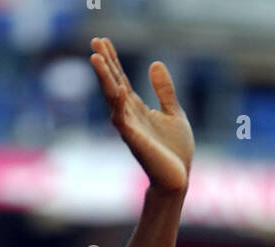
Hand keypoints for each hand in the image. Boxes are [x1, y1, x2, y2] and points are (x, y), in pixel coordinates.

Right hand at [90, 37, 193, 192]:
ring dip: (105, 79)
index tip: (103, 40)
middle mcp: (129, 117)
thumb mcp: (174, 113)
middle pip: (113, 84)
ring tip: (96, 57)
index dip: (113, 61)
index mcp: (137, 109)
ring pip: (113, 99)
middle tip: (95, 40)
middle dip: (104, 64)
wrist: (178, 179)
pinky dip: (119, 104)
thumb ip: (164, 91)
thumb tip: (155, 63)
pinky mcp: (135, 141)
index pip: (121, 80)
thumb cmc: (175, 151)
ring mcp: (130, 128)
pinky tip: (118, 88)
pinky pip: (123, 120)